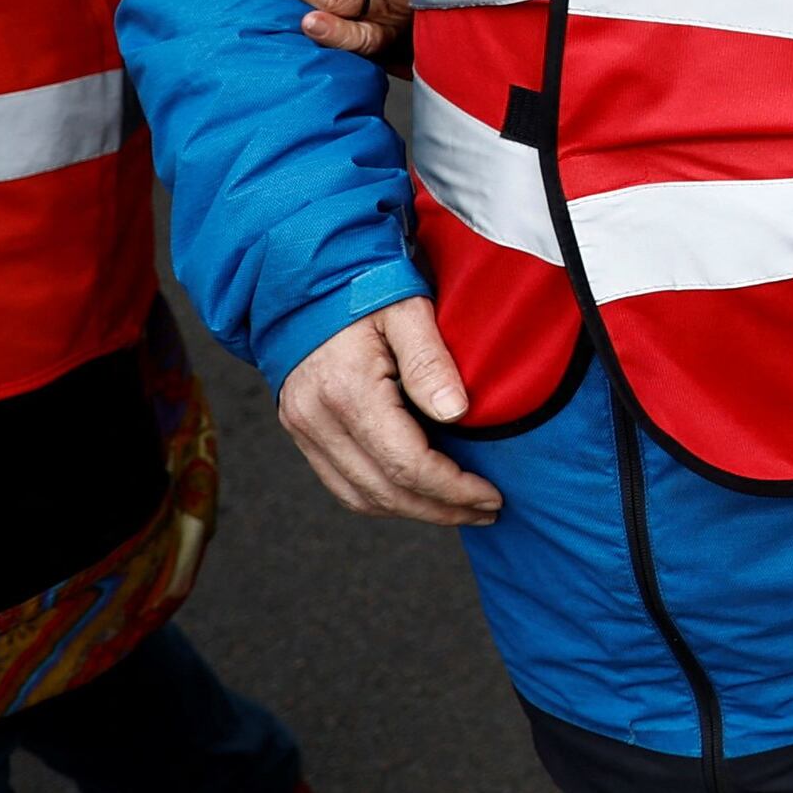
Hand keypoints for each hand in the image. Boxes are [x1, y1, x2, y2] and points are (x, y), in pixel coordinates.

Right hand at [278, 298, 502, 524]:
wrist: (303, 281)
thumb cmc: (363, 287)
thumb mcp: (408, 308)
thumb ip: (429, 360)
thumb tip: (457, 412)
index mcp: (347, 390)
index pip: (406, 463)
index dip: (453, 488)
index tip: (491, 496)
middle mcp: (316, 418)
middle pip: (384, 491)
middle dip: (440, 509)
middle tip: (485, 511)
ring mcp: (303, 428)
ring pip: (360, 497)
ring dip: (412, 512)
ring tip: (459, 509)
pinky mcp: (300, 431)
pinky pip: (341, 484)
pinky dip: (381, 499)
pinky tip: (418, 496)